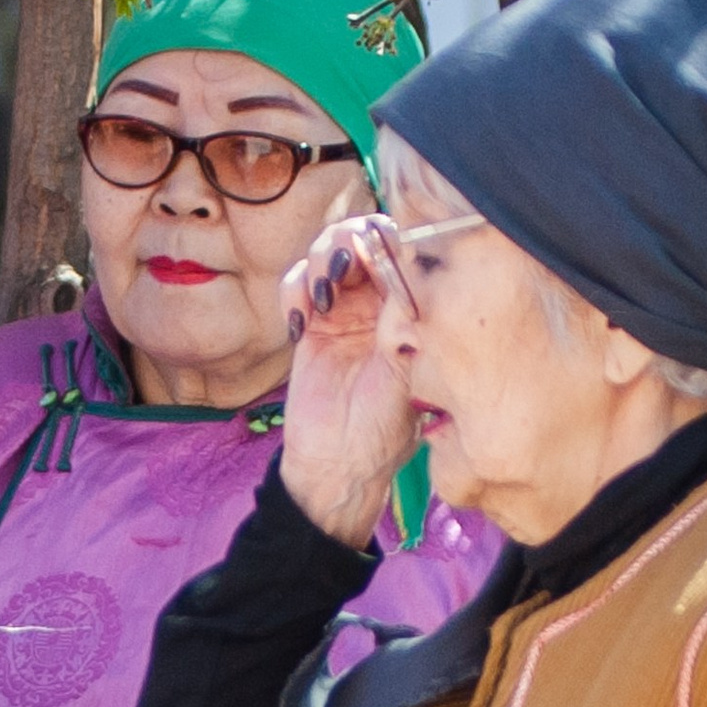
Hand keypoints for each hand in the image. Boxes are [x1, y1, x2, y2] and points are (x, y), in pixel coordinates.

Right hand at [279, 217, 416, 550]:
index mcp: (413, 309)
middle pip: (363, 238)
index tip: (378, 253)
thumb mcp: (407, 376)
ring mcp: (343, 311)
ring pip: (327, 252)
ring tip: (322, 296)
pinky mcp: (309, 325)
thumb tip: (405, 274)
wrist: (337, 468)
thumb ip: (406, 324)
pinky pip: (296, 284)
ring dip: (320, 260)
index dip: (390, 238)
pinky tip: (299, 324)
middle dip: (349, 240)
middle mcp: (379, 303)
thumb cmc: (383, 432)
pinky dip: (293, 290)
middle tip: (344, 262)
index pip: (406, 249)